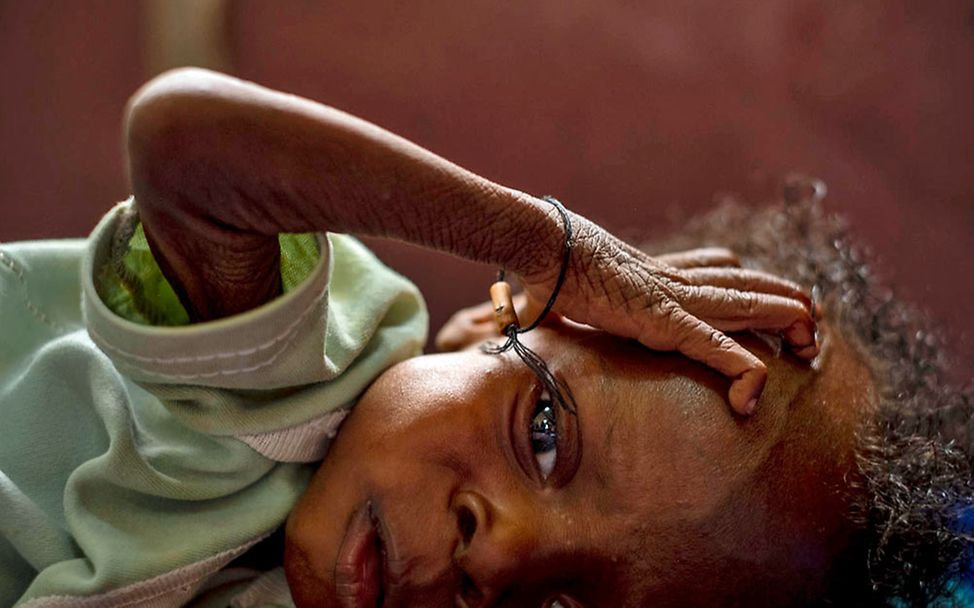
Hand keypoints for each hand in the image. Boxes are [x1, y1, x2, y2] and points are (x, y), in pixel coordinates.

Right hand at [520, 216, 817, 414]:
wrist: (542, 246)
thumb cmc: (544, 267)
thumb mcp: (558, 292)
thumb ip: (553, 303)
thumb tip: (521, 313)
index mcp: (656, 274)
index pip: (714, 268)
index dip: (746, 281)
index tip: (767, 296)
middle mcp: (674, 282)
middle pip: (743, 284)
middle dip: (782, 300)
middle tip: (810, 320)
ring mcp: (674, 299)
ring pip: (747, 306)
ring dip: (785, 319)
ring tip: (813, 336)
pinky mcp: (664, 321)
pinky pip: (716, 345)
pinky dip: (740, 367)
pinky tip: (757, 388)